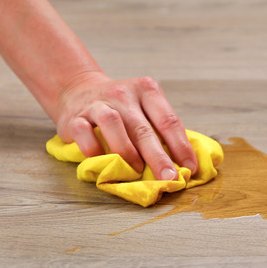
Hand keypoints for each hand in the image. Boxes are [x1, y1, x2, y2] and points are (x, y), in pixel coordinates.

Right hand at [54, 72, 197, 179]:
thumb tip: (184, 164)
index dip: (181, 146)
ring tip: (136, 170)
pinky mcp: (75, 117)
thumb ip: (161, 130)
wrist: (78, 89)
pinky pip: (83, 132)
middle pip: (143, 128)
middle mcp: (123, 94)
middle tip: (169, 178)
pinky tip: (102, 162)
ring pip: (113, 124)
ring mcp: (97, 103)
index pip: (168, 120)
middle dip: (158, 157)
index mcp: (146, 90)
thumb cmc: (121, 107)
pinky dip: (93, 149)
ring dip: (127, 151)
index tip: (191, 168)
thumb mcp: (145, 107)